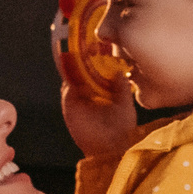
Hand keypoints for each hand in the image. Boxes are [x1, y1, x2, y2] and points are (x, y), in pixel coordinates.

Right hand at [57, 42, 138, 162]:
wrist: (112, 148)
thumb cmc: (122, 129)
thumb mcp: (125, 104)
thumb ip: (122, 87)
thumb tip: (119, 69)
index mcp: (103, 92)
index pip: (96, 71)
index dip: (96, 60)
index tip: (98, 46)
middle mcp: (89, 94)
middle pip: (82, 72)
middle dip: (82, 60)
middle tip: (85, 45)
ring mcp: (78, 100)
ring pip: (72, 78)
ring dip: (75, 67)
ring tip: (80, 53)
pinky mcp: (70, 107)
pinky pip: (67, 90)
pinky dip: (70, 81)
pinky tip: (78, 72)